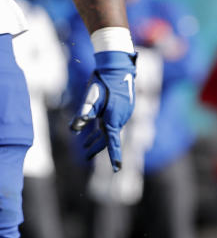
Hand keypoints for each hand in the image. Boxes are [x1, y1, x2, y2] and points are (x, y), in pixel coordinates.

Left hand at [70, 50, 137, 171]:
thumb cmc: (103, 82)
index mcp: (113, 119)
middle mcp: (119, 119)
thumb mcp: (91, 97)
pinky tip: (93, 130)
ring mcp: (120, 115)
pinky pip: (110, 124)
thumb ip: (84, 113)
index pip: (112, 143)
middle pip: (108, 139)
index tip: (116, 169)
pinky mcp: (119, 109)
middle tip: (85, 156)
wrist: (117, 68)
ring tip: (85, 147)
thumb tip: (74, 129)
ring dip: (97, 139)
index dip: (114, 157)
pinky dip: (101, 129)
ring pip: (108, 131)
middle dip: (96, 148)